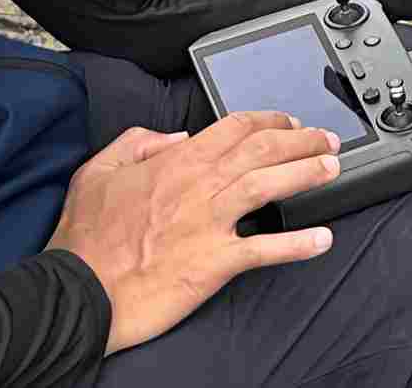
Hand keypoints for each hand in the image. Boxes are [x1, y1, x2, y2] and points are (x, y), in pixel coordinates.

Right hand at [47, 113, 342, 354]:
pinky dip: (297, 245)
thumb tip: (172, 137)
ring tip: (332, 169)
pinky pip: (264, 250)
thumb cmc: (85, 239)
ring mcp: (209, 223)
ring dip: (306, 173)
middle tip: (327, 140)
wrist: (79, 290)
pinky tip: (322, 240)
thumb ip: (136, 143)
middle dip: (301, 139)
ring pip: (269, 185)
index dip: (269, 120)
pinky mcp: (214, 262)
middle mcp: (199, 186)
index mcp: (176, 162)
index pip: (234, 127)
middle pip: (263, 149)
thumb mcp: (96, 172)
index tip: (289, 121)